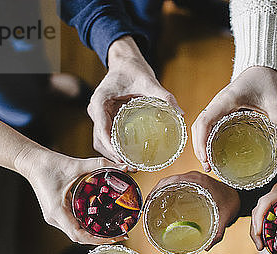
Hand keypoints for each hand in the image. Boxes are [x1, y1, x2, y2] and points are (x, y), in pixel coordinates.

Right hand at [17, 148, 130, 244]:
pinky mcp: (56, 214)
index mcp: (57, 211)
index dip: (97, 239)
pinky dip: (87, 227)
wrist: (32, 162)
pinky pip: (73, 226)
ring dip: (94, 235)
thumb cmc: (49, 164)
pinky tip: (99, 223)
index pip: (78, 235)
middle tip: (120, 235)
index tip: (114, 237)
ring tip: (113, 232)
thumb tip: (124, 167)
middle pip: (80, 237)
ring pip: (76, 233)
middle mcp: (54, 218)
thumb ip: (101, 164)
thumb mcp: (77, 165)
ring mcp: (54, 217)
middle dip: (100, 239)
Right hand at [87, 36, 182, 164]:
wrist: (125, 62)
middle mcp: (96, 110)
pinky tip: (129, 158)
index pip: (101, 129)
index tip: (122, 158)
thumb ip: (164, 96)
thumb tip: (180, 113)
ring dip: (113, 156)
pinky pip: (107, 138)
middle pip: (99, 140)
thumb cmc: (134, 70)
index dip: (110, 147)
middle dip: (112, 156)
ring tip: (131, 167)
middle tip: (131, 167)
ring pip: (101, 142)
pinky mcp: (105, 119)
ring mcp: (99, 116)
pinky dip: (115, 149)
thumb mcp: (149, 81)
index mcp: (100, 101)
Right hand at [150, 171, 240, 249]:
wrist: (239, 196)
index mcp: (198, 181)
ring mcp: (192, 178)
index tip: (148, 202)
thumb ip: (218, 233)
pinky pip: (175, 184)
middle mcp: (193, 177)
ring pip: (169, 182)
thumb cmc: (232, 203)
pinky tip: (161, 204)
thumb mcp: (225, 218)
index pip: (171, 180)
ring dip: (158, 192)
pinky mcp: (192, 182)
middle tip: (146, 208)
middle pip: (166, 181)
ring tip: (150, 207)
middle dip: (153, 193)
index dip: (156, 190)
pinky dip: (166, 192)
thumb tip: (206, 246)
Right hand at [192, 66, 276, 171]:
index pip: (204, 121)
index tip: (206, 158)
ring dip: (201, 144)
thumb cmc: (267, 80)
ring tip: (209, 163)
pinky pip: (208, 125)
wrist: (262, 67)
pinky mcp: (220, 109)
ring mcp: (217, 106)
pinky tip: (214, 151)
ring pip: (200, 127)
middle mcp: (217, 103)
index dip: (201, 141)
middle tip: (209, 167)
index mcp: (227, 100)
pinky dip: (206, 139)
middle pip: (198, 127)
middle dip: (199, 148)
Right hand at [249, 142, 276, 250]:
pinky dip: (265, 220)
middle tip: (261, 246)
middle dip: (255, 228)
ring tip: (262, 243)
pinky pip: (268, 208)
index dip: (258, 219)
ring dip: (258, 225)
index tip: (259, 236)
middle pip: (259, 208)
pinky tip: (270, 233)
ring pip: (261, 208)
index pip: (265, 202)